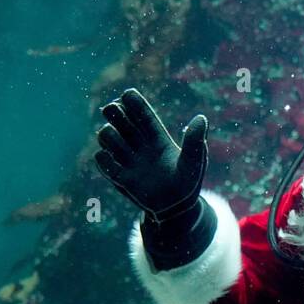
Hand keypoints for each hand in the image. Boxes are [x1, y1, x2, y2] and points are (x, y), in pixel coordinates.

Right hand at [95, 88, 207, 223]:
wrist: (175, 209)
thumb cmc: (188, 182)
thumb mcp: (194, 162)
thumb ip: (195, 141)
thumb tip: (201, 118)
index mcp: (158, 137)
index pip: (142, 114)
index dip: (133, 102)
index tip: (126, 94)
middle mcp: (140, 145)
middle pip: (121, 119)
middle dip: (114, 111)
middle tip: (110, 110)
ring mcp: (129, 160)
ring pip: (107, 136)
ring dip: (108, 135)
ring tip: (116, 143)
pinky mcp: (120, 177)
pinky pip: (102, 160)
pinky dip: (102, 158)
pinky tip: (108, 158)